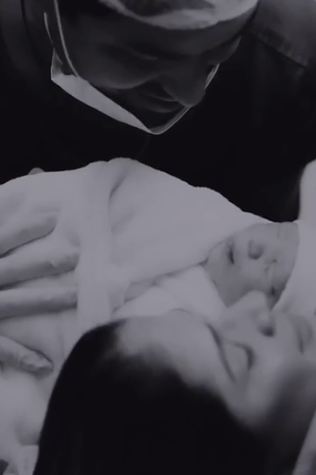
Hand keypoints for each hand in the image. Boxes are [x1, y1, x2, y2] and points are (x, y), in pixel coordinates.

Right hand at [0, 189, 79, 372]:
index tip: (54, 214)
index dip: (25, 227)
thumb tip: (28, 179)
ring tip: (77, 296)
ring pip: (14, 304)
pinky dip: (20, 357)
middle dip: (43, 262)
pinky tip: (46, 363)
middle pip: (12, 269)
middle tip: (75, 254)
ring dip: (45, 301)